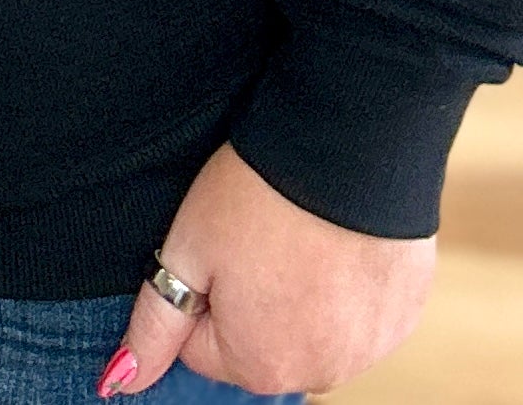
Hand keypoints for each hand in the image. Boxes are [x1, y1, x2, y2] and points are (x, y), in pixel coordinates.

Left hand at [101, 143, 433, 396]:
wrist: (351, 142)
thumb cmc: (259, 193)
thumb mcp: (186, 249)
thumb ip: (152, 328)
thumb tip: (119, 382)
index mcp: (261, 366)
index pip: (203, 346)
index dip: (204, 289)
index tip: (219, 243)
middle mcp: (321, 372)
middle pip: (260, 344)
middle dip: (252, 299)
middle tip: (259, 234)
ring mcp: (370, 346)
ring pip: (311, 328)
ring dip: (301, 294)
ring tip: (299, 232)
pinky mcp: (403, 313)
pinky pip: (358, 312)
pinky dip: (346, 283)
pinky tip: (337, 236)